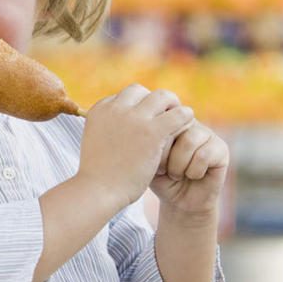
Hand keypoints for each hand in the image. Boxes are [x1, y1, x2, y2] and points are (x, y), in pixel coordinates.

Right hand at [78, 85, 193, 208]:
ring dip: (171, 106)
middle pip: (140, 91)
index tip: (143, 121)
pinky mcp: (152, 131)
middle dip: (152, 102)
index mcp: (100, 110)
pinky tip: (186, 126)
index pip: (124, 97)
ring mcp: (134, 118)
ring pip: (162, 97)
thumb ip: (108, 129)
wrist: (98, 190)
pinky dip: (184, 117)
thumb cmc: (99, 174)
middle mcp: (115, 108)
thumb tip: (123, 127)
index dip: (136, 108)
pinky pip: (178, 114)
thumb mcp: (97, 142)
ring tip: (177, 120)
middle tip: (163, 115)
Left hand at [150, 119, 229, 214]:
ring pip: (189, 141)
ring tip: (176, 174)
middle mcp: (188, 122)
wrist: (180, 201)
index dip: (153, 145)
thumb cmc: (161, 178)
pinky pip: (204, 155)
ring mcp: (206, 133)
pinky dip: (193, 171)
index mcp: (168, 120)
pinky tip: (193, 176)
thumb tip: (159, 129)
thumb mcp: (149, 159)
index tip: (151, 161)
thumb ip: (151, 141)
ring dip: (178, 165)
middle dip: (164, 156)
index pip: (160, 121)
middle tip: (163, 170)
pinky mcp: (221, 148)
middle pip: (173, 128)